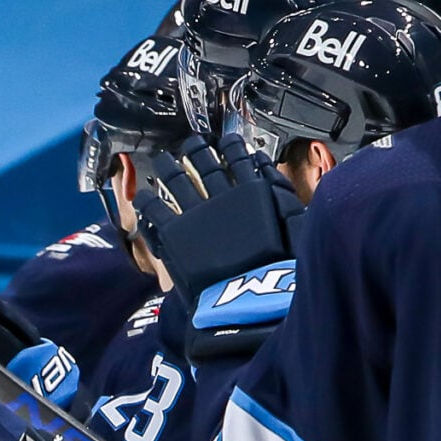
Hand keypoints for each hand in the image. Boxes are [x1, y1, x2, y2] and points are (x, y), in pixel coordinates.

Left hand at [133, 138, 301, 359]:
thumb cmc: (280, 272)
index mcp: (254, 193)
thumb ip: (282, 197)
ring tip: (163, 160)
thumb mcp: (296, 229)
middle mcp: (222, 197)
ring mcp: (195, 212)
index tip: (227, 141)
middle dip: (197, 151)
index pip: (240, 161)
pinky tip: (144, 196)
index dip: (233, 149)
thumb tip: (264, 167)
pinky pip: (155, 209)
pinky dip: (148, 200)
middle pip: (205, 165)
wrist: (250, 299)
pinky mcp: (174, 233)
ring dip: (169, 166)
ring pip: (177, 179)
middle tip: (191, 144)